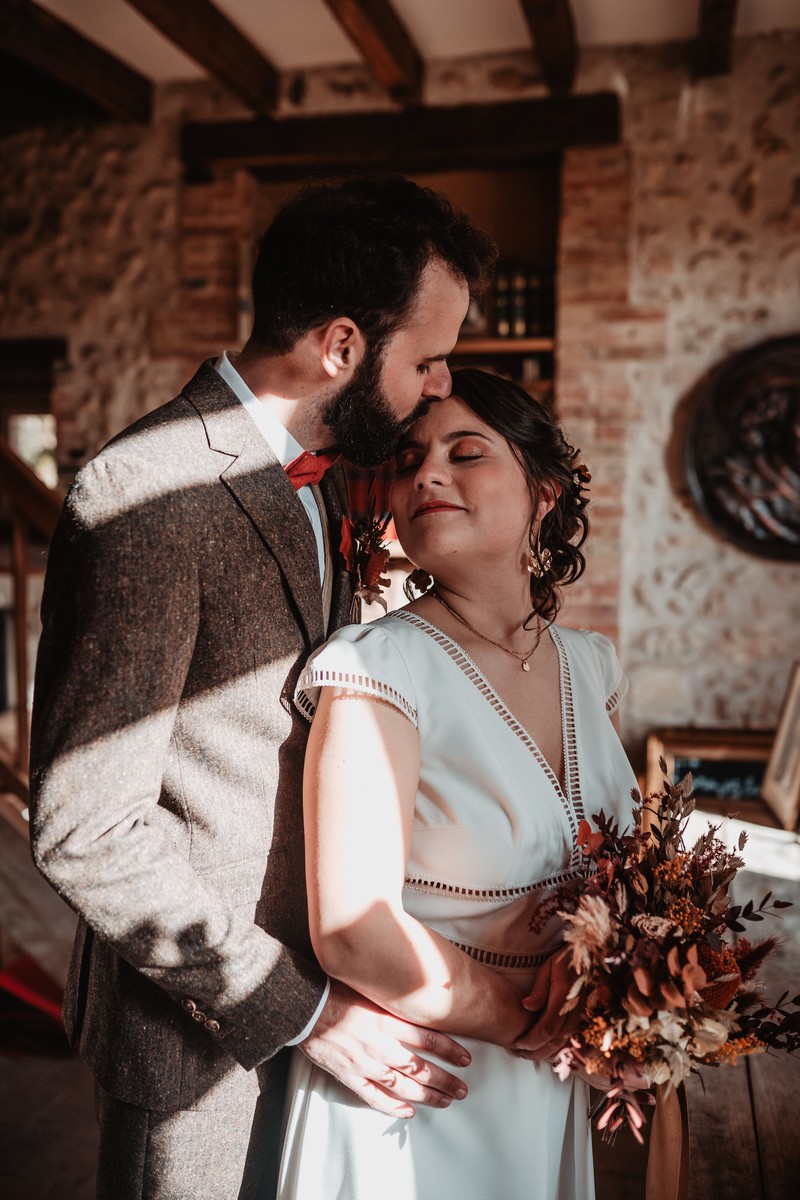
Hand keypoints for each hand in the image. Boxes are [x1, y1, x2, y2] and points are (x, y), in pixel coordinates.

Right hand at [298, 981, 469, 1118]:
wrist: (302, 1006)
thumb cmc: (335, 990)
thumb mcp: (370, 988)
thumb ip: (394, 999)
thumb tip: (421, 1000)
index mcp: (385, 1019)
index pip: (427, 1038)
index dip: (449, 1050)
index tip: (466, 1059)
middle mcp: (378, 1044)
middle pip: (419, 1067)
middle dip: (444, 1080)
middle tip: (463, 1090)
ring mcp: (363, 1063)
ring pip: (401, 1086)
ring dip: (426, 1096)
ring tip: (445, 1102)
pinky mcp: (348, 1075)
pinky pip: (373, 1097)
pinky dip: (392, 1107)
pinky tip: (408, 1112)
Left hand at [512, 947, 584, 1060]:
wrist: (589, 956)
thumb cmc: (564, 960)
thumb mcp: (548, 968)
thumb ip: (539, 990)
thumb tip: (526, 1006)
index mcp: (563, 997)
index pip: (547, 1028)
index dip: (532, 1040)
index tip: (518, 1043)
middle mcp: (574, 1009)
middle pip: (556, 1040)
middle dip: (537, 1051)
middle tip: (520, 1053)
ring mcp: (580, 1014)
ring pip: (564, 1041)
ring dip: (547, 1052)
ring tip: (530, 1053)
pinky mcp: (581, 1015)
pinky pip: (570, 1036)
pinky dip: (557, 1046)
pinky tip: (546, 1048)